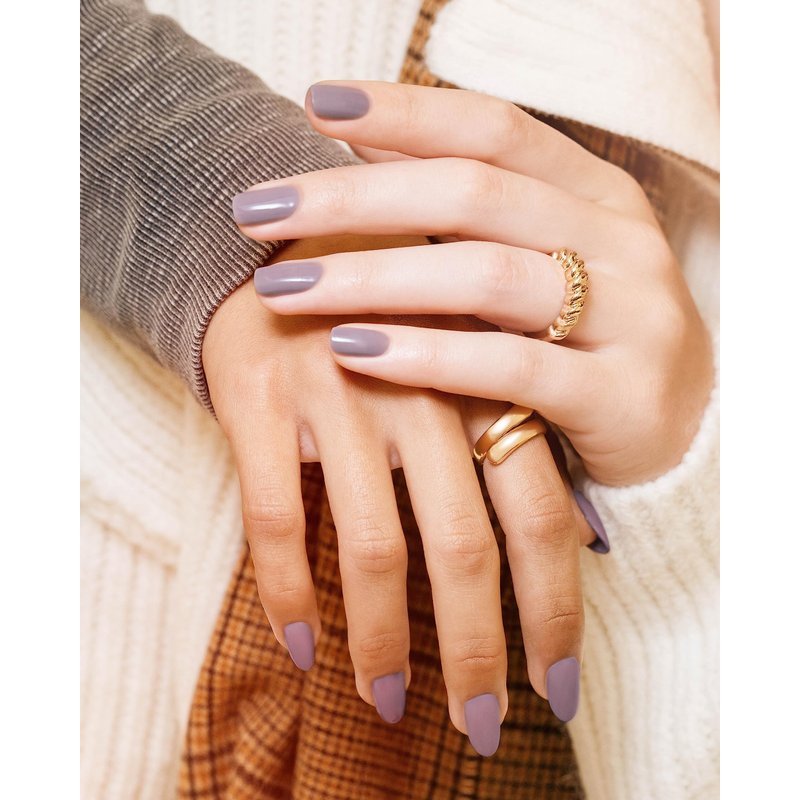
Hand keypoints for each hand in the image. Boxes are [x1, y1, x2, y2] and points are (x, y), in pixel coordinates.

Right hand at [203, 234, 595, 755]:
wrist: (293, 241)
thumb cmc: (397, 316)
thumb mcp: (468, 359)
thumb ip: (514, 439)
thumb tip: (574, 548)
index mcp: (486, 378)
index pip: (541, 515)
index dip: (555, 609)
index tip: (558, 689)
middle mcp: (423, 388)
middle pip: (465, 543)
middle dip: (478, 648)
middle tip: (481, 727)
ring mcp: (340, 391)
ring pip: (371, 544)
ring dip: (382, 638)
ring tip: (384, 701)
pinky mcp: (262, 397)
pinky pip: (273, 515)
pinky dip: (285, 589)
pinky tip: (297, 645)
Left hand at [232, 81, 714, 485]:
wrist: (682, 432)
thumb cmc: (588, 339)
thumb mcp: (539, 260)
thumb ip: (465, 212)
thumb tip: (360, 149)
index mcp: (595, 194)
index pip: (493, 128)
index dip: (403, 111)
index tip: (314, 104)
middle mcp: (618, 239)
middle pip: (473, 194)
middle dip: (353, 198)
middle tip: (256, 210)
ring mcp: (630, 315)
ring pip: (486, 276)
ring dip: (372, 277)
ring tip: (283, 288)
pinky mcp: (620, 394)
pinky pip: (514, 367)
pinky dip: (427, 355)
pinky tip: (352, 350)